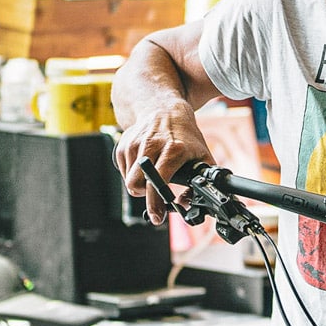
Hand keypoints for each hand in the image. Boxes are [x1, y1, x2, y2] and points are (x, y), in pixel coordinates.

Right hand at [112, 102, 213, 225]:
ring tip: (154, 174)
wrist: (164, 109)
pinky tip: (145, 164)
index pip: (158, 181)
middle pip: (136, 184)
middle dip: (145, 196)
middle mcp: (151, 145)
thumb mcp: (202, 156)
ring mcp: (134, 144)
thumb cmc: (185, 135)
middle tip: (155, 197)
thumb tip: (186, 204)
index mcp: (173, 149)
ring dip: (140, 184)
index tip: (157, 215)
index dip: (156, 201)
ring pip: (129, 181)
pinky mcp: (123, 145)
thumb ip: (201, 182)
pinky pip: (123, 172)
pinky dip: (133, 174)